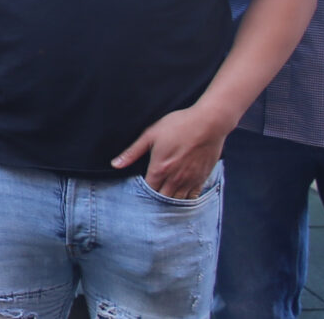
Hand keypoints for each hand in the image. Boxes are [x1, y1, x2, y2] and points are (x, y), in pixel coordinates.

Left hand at [111, 105, 229, 199]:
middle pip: (162, 199)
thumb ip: (132, 152)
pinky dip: (186, 199)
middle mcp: (175, 179)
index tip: (140, 188)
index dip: (143, 192)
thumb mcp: (150, 135)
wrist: (208, 123)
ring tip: (164, 197)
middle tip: (151, 195)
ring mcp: (190, 180)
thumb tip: (115, 164)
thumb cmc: (178, 125)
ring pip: (178, 200)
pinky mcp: (202, 178)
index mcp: (159, 169)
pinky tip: (181, 194)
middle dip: (155, 199)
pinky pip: (193, 197)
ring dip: (170, 201)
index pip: (148, 191)